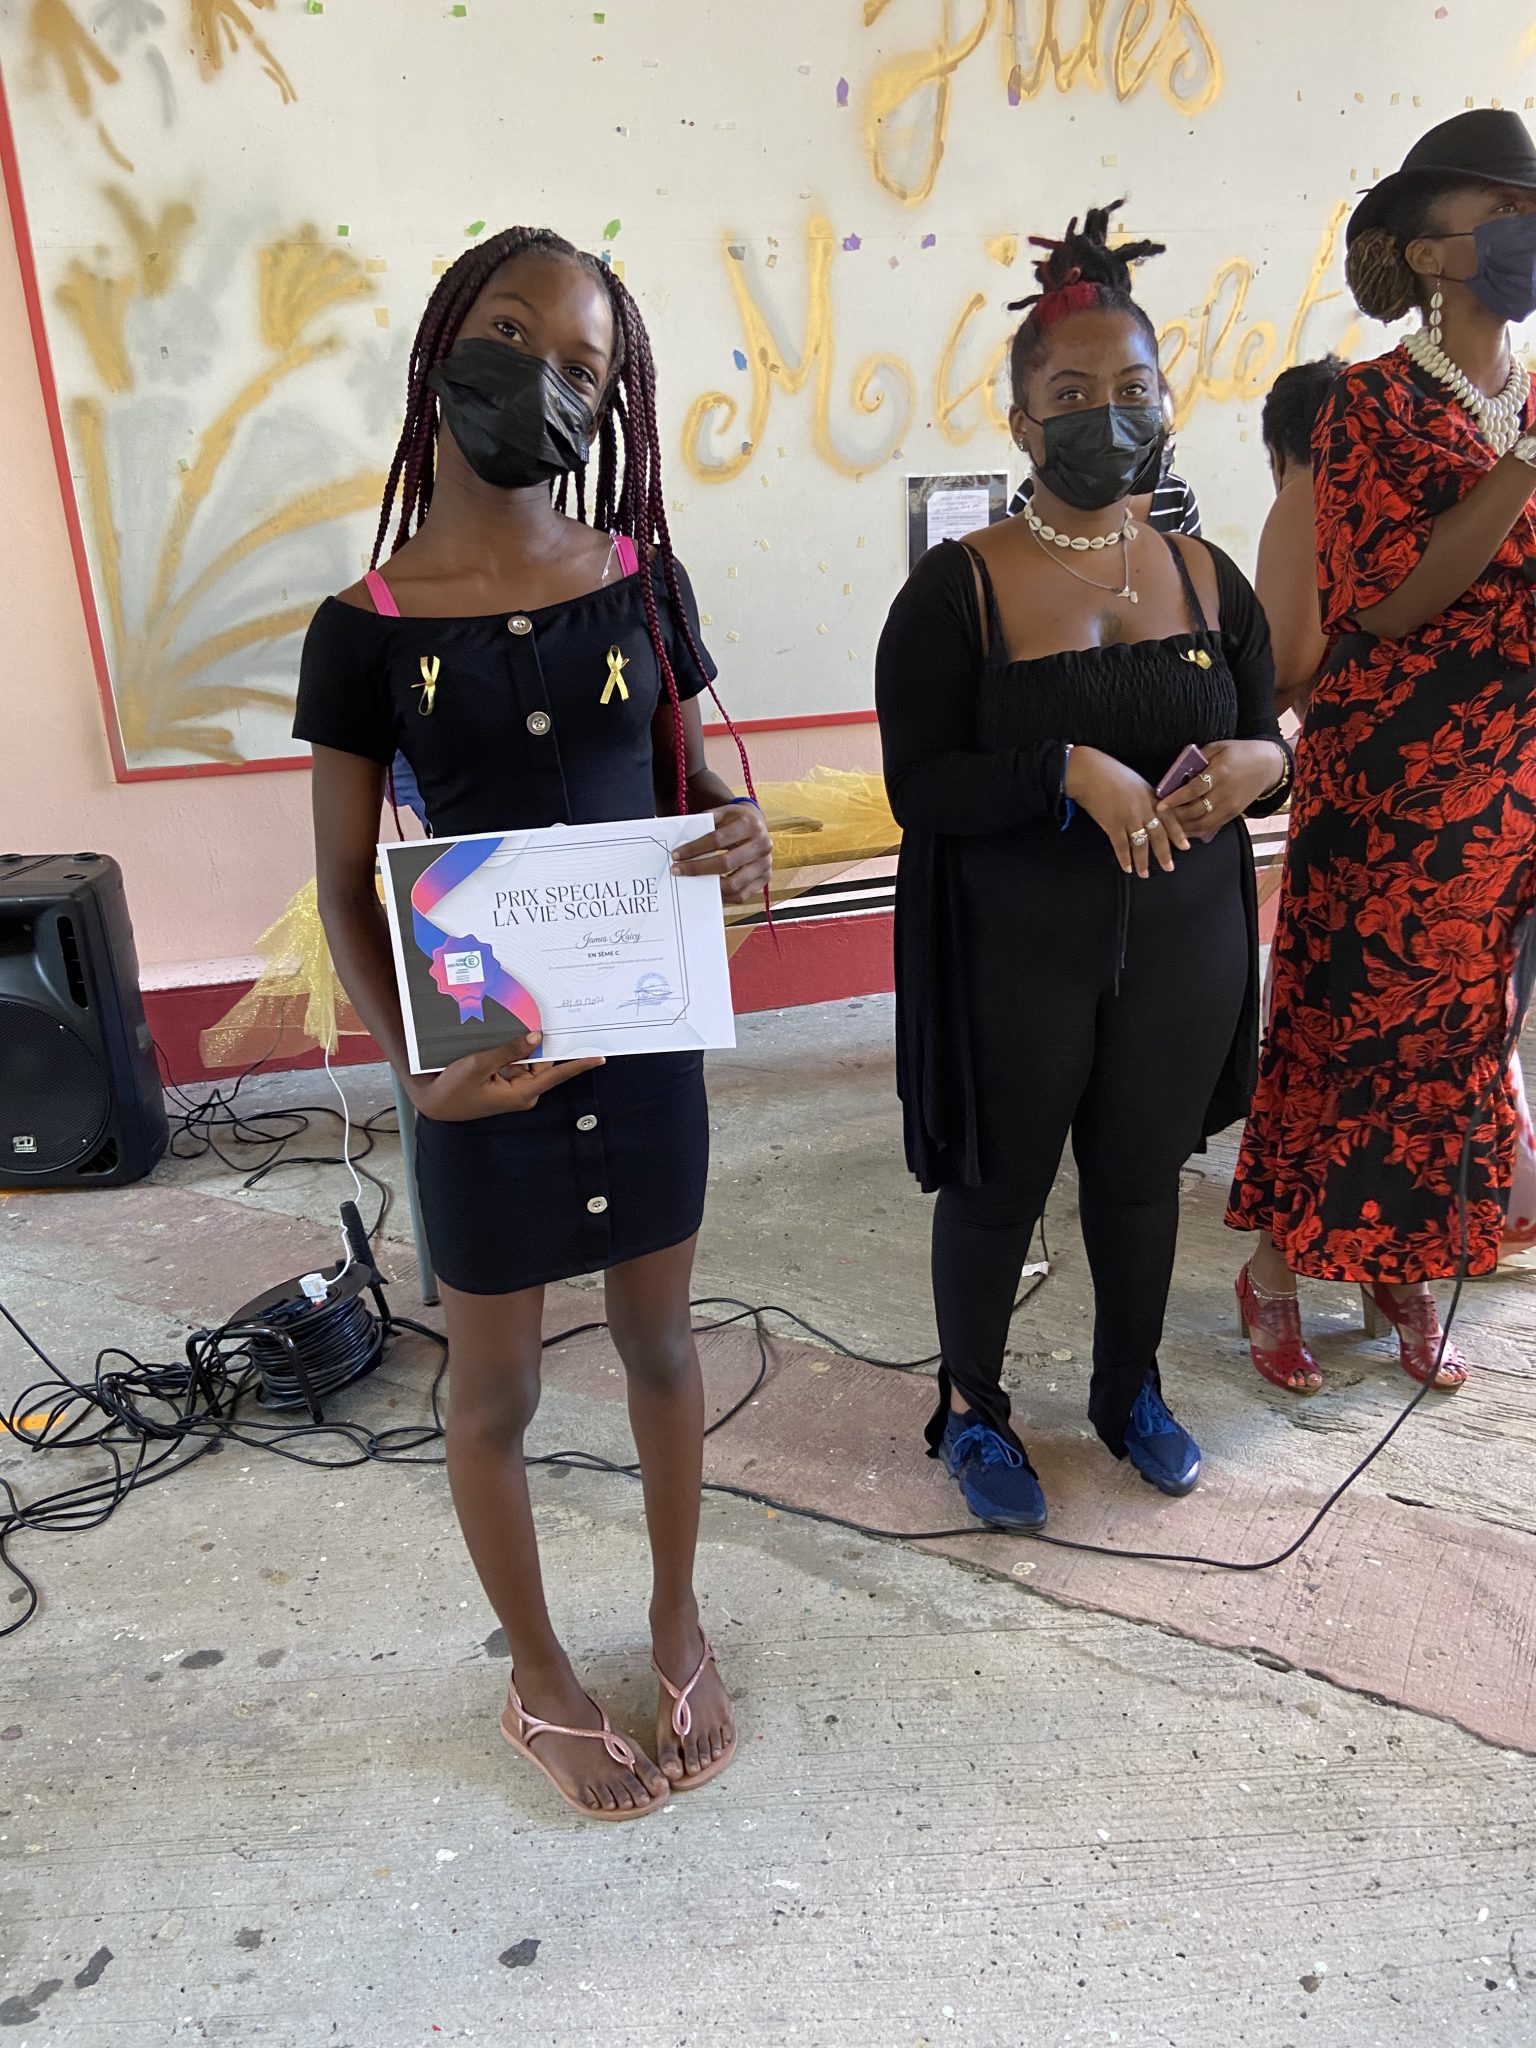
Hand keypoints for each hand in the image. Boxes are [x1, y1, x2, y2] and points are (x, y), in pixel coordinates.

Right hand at [405, 1033, 603, 1121]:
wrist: (432, 1101)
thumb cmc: (453, 1090)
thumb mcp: (479, 1065)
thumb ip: (509, 1051)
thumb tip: (535, 1037)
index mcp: (521, 1094)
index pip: (556, 1075)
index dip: (578, 1065)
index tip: (598, 1057)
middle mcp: (522, 1093)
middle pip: (542, 1062)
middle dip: (541, 1045)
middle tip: (542, 1023)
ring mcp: (513, 1088)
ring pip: (527, 1060)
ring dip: (521, 1047)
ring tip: (507, 1034)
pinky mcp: (503, 1082)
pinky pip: (515, 1062)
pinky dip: (511, 1052)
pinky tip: (499, 1042)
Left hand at [671, 803, 773, 903]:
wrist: (760, 825)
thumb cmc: (736, 820)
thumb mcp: (723, 812)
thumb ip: (706, 821)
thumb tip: (683, 838)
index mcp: (750, 825)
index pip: (717, 839)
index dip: (694, 848)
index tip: (676, 855)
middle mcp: (762, 845)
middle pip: (725, 863)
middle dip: (697, 868)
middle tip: (677, 870)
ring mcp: (765, 864)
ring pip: (734, 884)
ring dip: (708, 886)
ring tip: (692, 883)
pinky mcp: (765, 878)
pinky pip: (741, 895)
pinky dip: (723, 897)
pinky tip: (708, 890)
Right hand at [1065, 746, 1190, 876]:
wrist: (1088, 772)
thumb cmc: (1108, 773)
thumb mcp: (1134, 782)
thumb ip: (1144, 798)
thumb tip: (1150, 812)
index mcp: (1150, 796)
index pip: (1169, 818)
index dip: (1177, 833)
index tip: (1185, 846)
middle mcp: (1143, 808)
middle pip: (1158, 834)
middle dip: (1164, 853)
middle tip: (1169, 867)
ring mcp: (1128, 816)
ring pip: (1141, 844)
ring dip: (1143, 861)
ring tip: (1144, 874)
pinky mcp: (1112, 823)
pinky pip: (1121, 845)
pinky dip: (1124, 858)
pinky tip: (1127, 867)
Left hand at [1155, 739, 1285, 838]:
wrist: (1268, 766)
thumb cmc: (1240, 753)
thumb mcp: (1218, 748)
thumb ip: (1198, 759)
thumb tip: (1176, 772)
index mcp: (1220, 773)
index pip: (1194, 789)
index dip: (1176, 799)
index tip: (1159, 804)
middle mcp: (1225, 793)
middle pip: (1195, 810)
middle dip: (1174, 816)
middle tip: (1157, 817)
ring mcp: (1230, 806)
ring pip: (1202, 823)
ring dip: (1182, 827)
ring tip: (1166, 826)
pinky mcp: (1233, 814)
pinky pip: (1211, 826)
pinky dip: (1194, 831)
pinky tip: (1182, 831)